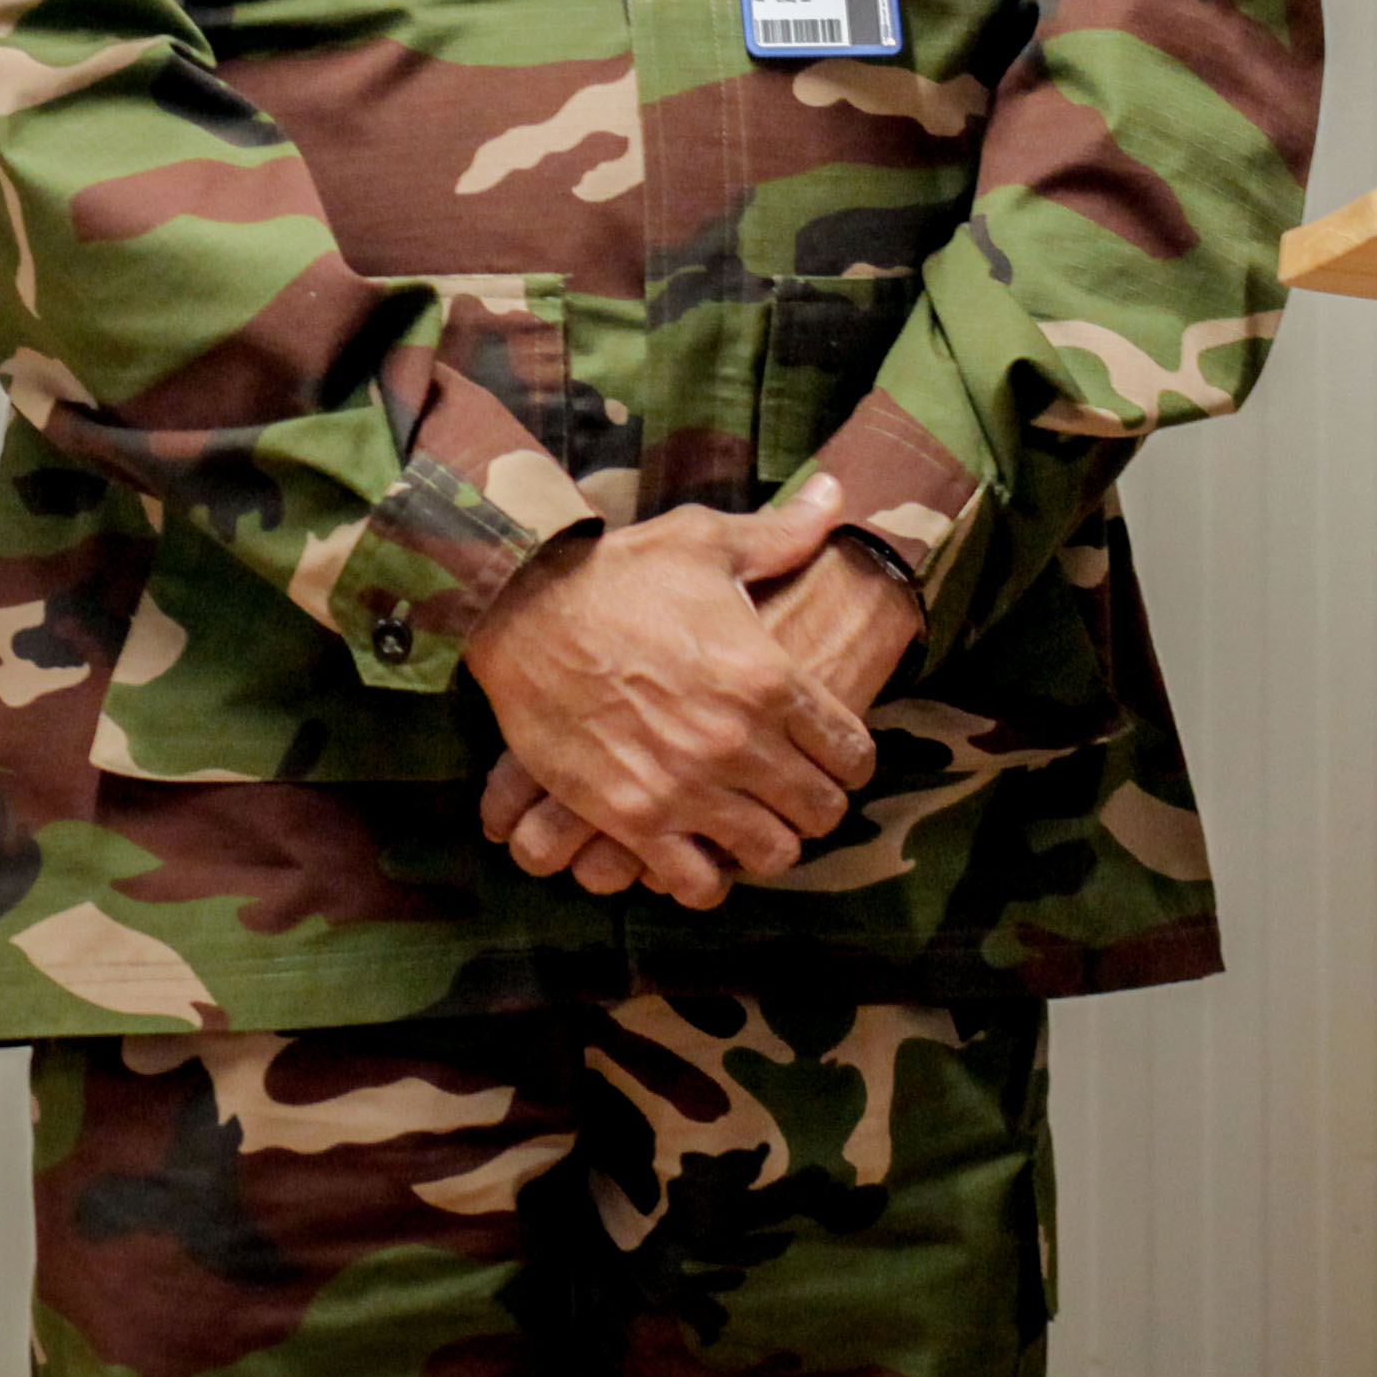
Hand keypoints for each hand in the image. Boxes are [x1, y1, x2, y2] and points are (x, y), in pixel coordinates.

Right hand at [459, 500, 874, 907]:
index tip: (835, 756)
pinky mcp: (631, 819)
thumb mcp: (706, 542)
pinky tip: (697, 852)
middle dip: (815, 804)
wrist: (524, 608)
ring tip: (751, 824)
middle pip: (820, 811)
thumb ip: (782, 535)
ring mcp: (686, 787)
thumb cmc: (619, 572)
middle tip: (794, 793)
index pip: (853, 751)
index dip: (852, 759)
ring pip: (769, 854)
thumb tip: (836, 493)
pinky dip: (703, 877)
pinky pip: (694, 883)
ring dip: (767, 844)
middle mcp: (739, 742)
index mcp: (769, 678)